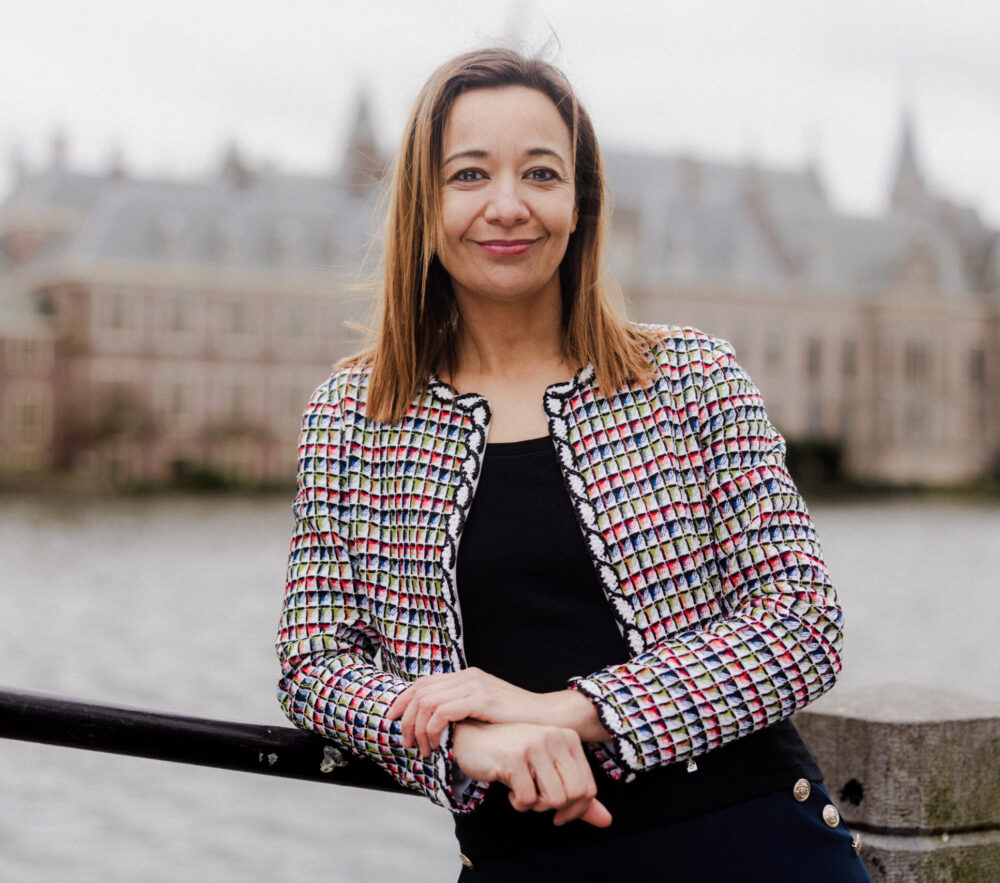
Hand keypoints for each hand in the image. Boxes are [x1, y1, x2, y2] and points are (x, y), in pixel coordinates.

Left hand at [387, 668, 611, 755]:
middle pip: (420, 691)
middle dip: (405, 718)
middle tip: (405, 743)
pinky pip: (443, 712)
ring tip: (423, 749)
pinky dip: (433, 730)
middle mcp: (467, 676)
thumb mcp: (485, 713)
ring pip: (427, 702)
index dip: (402, 701)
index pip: (423, 683)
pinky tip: (437, 745)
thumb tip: (435, 726)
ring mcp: (474, 685)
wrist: (550, 718)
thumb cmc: (518, 722)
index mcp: (466, 677)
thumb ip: (463, 712)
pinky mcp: (481, 699)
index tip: (391, 722)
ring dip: (418, 729)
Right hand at [452, 720, 612, 827]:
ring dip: (536, 806)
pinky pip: (527, 799)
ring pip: (554, 798)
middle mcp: (555, 737)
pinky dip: (518, 804)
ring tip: (524, 794)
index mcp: (568, 738)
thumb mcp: (548, 773)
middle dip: (556, 808)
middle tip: (538, 802)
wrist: (472, 740)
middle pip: (575, 794)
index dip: (576, 810)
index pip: (588, 787)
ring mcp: (534, 745)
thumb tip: (606, 822)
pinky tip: (509, 790)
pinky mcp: (514, 757)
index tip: (559, 814)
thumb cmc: (512, 757)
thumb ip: (576, 796)